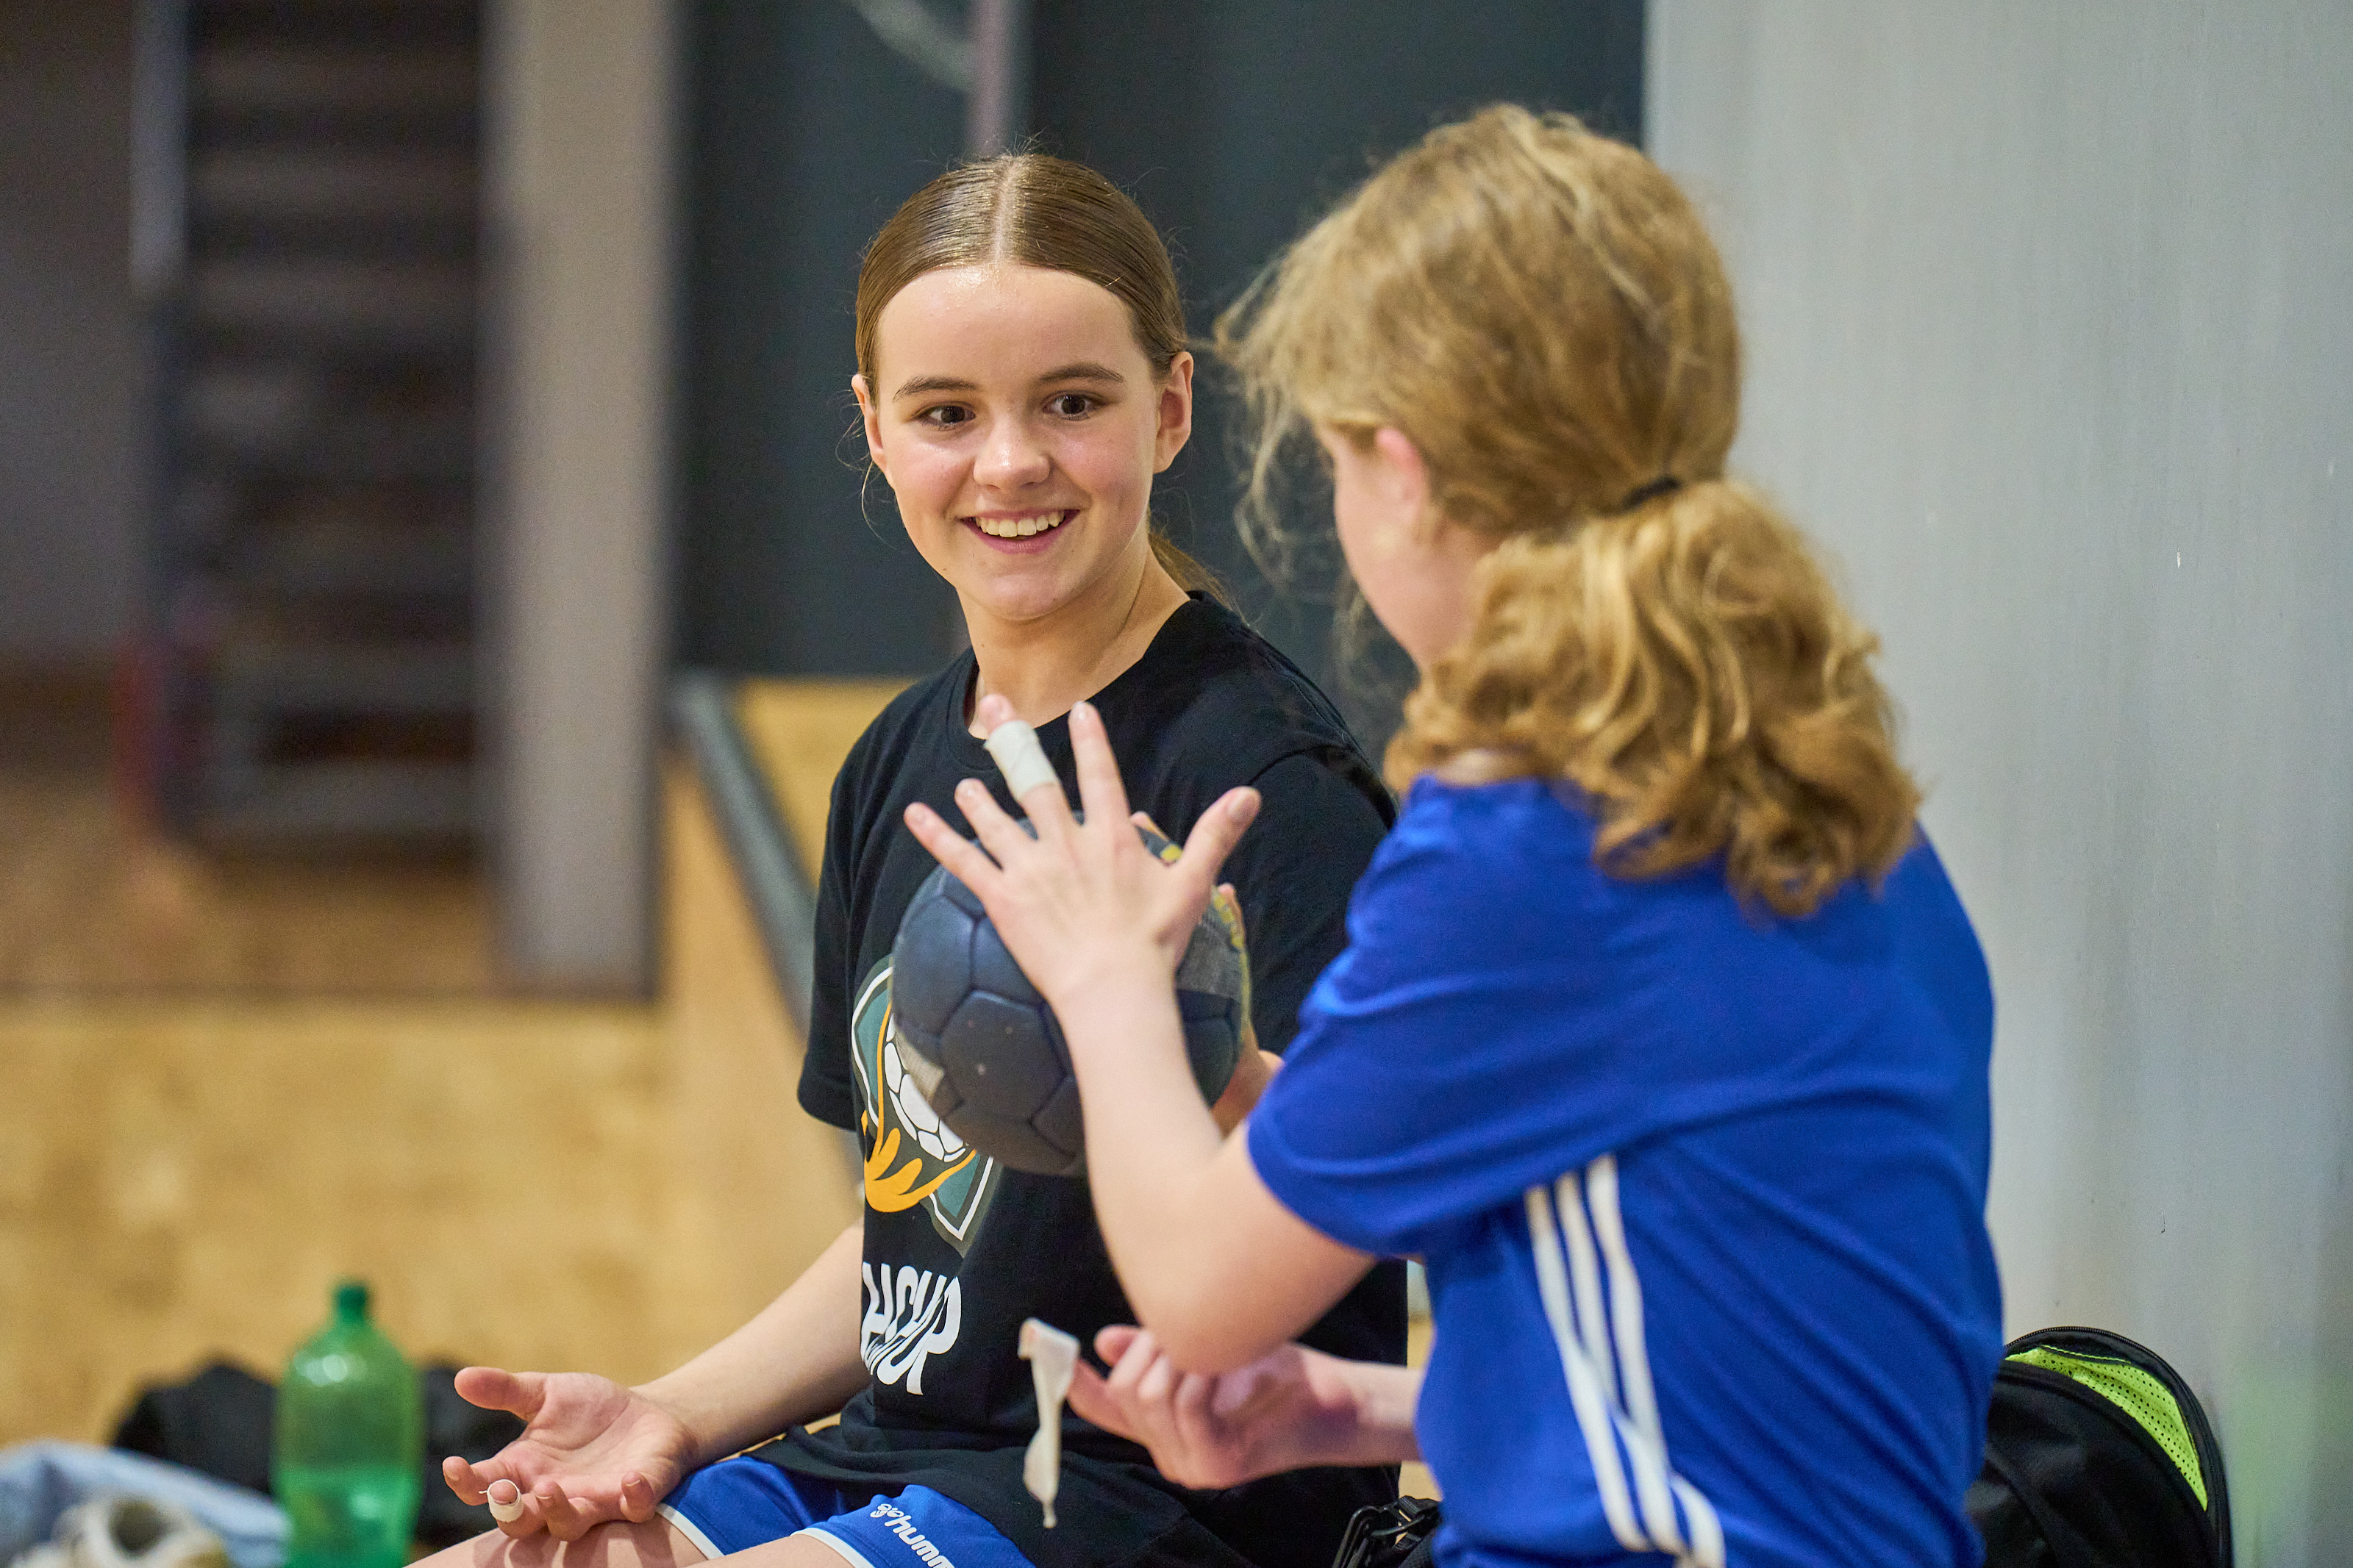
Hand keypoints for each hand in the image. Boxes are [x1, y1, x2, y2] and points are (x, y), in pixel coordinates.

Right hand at [438, 1368, 695, 1540]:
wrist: (648, 1414)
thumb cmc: (589, 1410)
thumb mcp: (546, 1392)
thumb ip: (506, 1390)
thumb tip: (461, 1377)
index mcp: (525, 1470)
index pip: (484, 1486)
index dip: (465, 1482)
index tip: (453, 1466)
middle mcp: (554, 1495)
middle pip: (519, 1521)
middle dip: (509, 1511)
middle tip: (504, 1491)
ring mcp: (595, 1501)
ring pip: (569, 1525)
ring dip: (558, 1511)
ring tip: (550, 1488)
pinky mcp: (637, 1498)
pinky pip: (635, 1507)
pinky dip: (633, 1497)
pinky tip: (630, 1479)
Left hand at [904, 694, 1260, 1017]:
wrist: (1114, 989)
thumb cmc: (1155, 943)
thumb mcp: (1191, 884)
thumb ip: (1214, 834)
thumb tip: (1250, 795)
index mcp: (1111, 838)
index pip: (1101, 777)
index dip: (1091, 742)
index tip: (1080, 711)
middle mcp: (1067, 844)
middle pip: (1036, 784)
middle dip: (1016, 741)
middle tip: (998, 706)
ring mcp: (1031, 869)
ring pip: (996, 821)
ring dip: (979, 799)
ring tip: (966, 784)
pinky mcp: (1003, 898)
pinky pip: (963, 861)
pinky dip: (937, 837)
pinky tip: (916, 815)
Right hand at [1065, 1326, 1370, 1489]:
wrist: (1333, 1403)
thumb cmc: (1275, 1374)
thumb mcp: (1210, 1350)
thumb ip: (1156, 1349)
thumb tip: (1104, 1341)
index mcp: (1160, 1428)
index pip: (1101, 1408)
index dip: (1073, 1378)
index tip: (1045, 1340)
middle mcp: (1168, 1454)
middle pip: (1124, 1391)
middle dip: (1147, 1346)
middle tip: (1183, 1324)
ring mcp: (1192, 1465)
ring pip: (1151, 1396)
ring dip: (1178, 1354)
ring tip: (1212, 1339)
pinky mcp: (1218, 1465)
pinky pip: (1186, 1406)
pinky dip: (1200, 1373)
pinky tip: (1220, 1361)